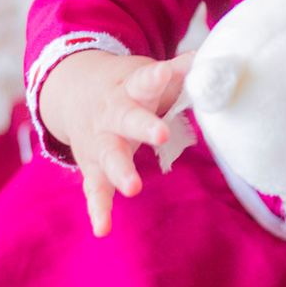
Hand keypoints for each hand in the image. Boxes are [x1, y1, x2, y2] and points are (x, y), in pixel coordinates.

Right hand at [38, 48, 193, 236]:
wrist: (71, 91)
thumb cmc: (125, 85)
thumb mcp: (146, 72)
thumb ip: (180, 69)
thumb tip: (214, 57)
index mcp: (129, 87)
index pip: (144, 80)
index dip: (156, 76)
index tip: (167, 71)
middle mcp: (112, 114)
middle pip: (126, 118)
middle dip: (143, 126)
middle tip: (161, 134)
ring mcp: (100, 142)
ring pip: (109, 156)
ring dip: (121, 171)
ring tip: (134, 187)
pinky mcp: (92, 166)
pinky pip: (95, 189)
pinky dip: (98, 209)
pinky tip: (103, 229)